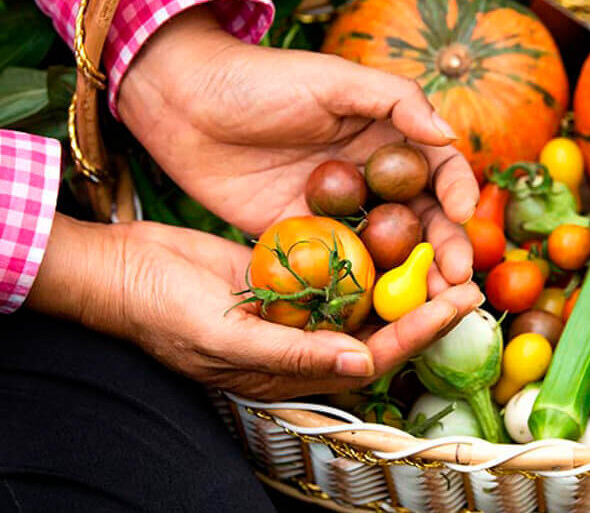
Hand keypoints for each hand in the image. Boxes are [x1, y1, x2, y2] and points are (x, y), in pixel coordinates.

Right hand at [26, 215, 484, 399]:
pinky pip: (338, 266)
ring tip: (442, 244)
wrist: (122, 272)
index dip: (420, 331)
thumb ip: (293, 353)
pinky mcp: (288, 274)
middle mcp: (306, 341)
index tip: (458, 301)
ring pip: (365, 296)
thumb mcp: (225, 338)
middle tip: (467, 271)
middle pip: (381, 325)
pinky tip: (393, 222)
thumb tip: (361, 359)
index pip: (375, 354)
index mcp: (296, 369)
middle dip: (425, 302)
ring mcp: (298, 306)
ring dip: (402, 274)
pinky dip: (367, 251)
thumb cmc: (162, 314)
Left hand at [117, 6, 479, 291]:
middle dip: (445, 248)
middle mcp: (371, 178)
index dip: (456, 192)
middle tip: (456, 278)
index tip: (461, 214)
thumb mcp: (333, 79)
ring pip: (388, 249)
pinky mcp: (305, 237)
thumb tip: (448, 134)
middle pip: (422, 219)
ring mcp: (339, 211)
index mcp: (387, 136)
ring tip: (430, 302)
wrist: (184, 105)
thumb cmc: (261, 79)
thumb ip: (394, 102)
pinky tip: (378, 308)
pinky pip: (341, 265)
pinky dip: (363, 286)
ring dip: (412, 276)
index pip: (438, 169)